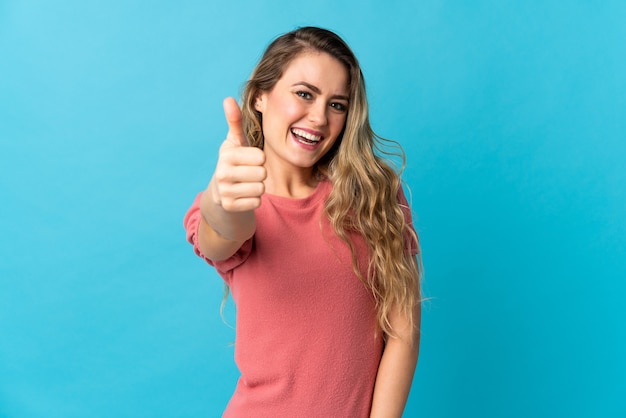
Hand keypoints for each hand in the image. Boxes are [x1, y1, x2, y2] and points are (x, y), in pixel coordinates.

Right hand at [210, 97, 265, 211]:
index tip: (249, 160)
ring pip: (261, 189)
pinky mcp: (229, 207)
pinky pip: (257, 202)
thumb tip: (228, 99)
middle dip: (260, 174)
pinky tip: (244, 196)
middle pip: (262, 173)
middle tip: (248, 174)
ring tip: (246, 184)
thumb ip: (235, 122)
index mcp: (226, 155)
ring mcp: (224, 192)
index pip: (261, 157)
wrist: (220, 194)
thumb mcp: (234, 142)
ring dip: (258, 187)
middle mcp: (222, 173)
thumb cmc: (234, 163)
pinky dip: (254, 200)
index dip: (260, 159)